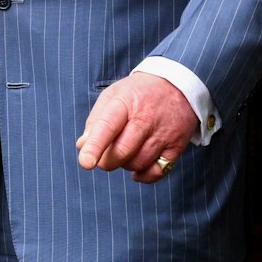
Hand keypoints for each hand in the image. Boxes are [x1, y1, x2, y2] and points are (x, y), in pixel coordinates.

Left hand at [75, 72, 196, 183]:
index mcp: (125, 102)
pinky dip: (143, 175)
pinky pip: (156, 172)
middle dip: (107, 161)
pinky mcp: (176, 146)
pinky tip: (138, 167)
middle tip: (104, 156)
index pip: (107, 127)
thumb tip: (82, 145)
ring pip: (138, 163)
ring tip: (125, 151)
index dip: (95, 146)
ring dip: (125, 165)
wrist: (178, 86)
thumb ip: (95, 120)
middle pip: (122, 151)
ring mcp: (163, 133)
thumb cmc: (138, 93)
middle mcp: (146, 118)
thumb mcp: (113, 95)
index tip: (86, 162)